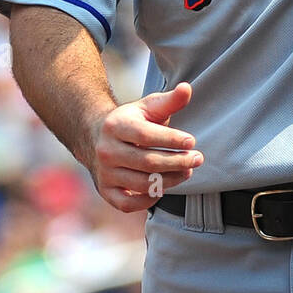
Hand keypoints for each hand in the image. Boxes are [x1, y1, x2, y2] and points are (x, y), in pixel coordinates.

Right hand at [85, 82, 202, 212]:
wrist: (96, 137)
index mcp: (116, 126)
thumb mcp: (147, 107)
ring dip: (170, 181)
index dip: (171, 139)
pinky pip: (127, 204)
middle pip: (147, 162)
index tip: (192, 141)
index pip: (146, 135)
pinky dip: (147, 201)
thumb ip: (169, 100)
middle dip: (177, 162)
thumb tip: (187, 88)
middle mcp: (106, 150)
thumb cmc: (130, 121)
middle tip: (197, 159)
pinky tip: (163, 189)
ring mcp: (104, 172)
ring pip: (141, 184)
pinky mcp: (105, 190)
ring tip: (187, 172)